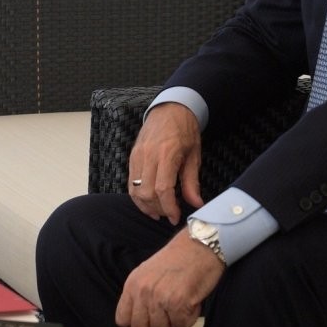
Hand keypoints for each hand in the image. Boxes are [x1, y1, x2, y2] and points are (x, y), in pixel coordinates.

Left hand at [115, 229, 224, 326]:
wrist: (201, 244)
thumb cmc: (180, 256)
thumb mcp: (149, 271)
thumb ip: (140, 294)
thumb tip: (140, 318)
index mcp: (133, 284)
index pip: (122, 319)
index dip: (137, 324)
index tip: (149, 322)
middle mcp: (143, 291)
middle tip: (170, 319)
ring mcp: (159, 297)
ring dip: (174, 325)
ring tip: (182, 309)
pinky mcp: (178, 302)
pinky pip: (180, 326)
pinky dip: (189, 319)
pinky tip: (192, 303)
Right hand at [129, 102, 203, 224]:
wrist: (171, 109)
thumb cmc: (185, 131)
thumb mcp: (194, 156)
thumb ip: (192, 182)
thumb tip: (196, 203)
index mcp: (167, 154)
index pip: (162, 189)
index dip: (169, 208)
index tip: (175, 217)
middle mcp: (149, 155)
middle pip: (146, 192)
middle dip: (158, 209)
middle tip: (169, 215)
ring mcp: (138, 155)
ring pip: (135, 189)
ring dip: (145, 205)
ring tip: (158, 212)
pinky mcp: (132, 156)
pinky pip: (130, 182)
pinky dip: (137, 195)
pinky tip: (148, 201)